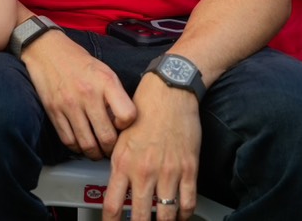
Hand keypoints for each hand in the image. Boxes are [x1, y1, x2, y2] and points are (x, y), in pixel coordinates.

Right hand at [20, 31, 136, 158]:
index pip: (127, 115)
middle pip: (106, 137)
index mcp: (106, 82)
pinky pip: (68, 140)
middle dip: (111, 148)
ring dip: (94, 153)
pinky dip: (77, 148)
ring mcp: (69, 104)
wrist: (46, 50)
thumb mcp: (104, 71)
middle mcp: (88, 94)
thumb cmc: (78, 61)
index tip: (122, 125)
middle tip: (110, 148)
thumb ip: (115, 95)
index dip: (127, 125)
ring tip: (97, 150)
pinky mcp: (53, 111)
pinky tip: (81, 143)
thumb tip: (123, 123)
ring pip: (87, 144)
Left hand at [104, 76, 201, 219]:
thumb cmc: (144, 111)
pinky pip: (187, 203)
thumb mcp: (121, 138)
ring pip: (165, 215)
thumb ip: (119, 165)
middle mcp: (144, 171)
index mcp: (123, 163)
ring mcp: (168, 172)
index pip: (112, 204)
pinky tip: (179, 216)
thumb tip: (117, 189)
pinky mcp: (189, 169)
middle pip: (139, 216)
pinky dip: (183, 215)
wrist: (169, 92)